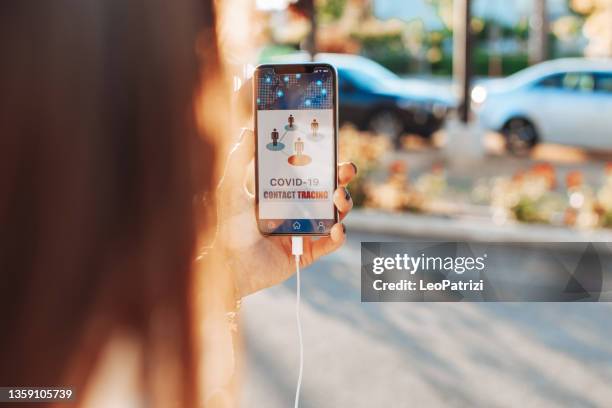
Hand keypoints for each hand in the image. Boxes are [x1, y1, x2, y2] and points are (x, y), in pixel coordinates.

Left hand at [216, 129, 356, 297]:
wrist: (228, 266)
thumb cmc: (227, 228)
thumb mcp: (232, 191)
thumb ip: (240, 161)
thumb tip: (247, 130)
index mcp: (283, 191)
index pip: (309, 171)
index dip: (324, 160)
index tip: (331, 147)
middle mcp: (297, 209)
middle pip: (328, 189)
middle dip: (341, 178)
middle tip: (346, 170)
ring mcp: (304, 230)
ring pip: (334, 214)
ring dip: (343, 204)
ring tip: (337, 198)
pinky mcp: (306, 252)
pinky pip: (329, 244)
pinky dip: (338, 236)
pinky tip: (337, 228)